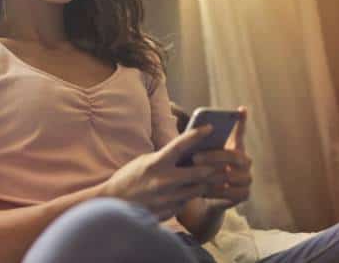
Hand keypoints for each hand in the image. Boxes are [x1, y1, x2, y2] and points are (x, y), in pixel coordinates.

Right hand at [101, 125, 216, 220]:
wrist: (115, 202)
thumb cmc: (129, 177)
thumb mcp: (145, 161)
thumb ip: (165, 158)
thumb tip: (186, 152)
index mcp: (156, 163)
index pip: (181, 145)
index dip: (197, 134)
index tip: (210, 127)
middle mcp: (164, 180)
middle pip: (200, 172)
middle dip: (214, 168)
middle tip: (223, 163)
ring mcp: (168, 198)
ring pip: (198, 189)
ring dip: (206, 183)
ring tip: (213, 178)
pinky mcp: (170, 211)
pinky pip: (188, 202)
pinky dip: (191, 196)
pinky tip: (192, 191)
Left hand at [193, 106, 251, 210]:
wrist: (206, 196)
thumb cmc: (201, 170)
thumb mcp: (199, 155)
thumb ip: (199, 144)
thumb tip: (187, 127)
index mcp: (236, 148)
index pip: (240, 132)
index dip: (241, 121)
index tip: (240, 109)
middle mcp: (246, 161)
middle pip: (233, 156)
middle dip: (213, 156)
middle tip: (195, 157)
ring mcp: (247, 178)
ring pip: (231, 175)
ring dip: (212, 175)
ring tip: (196, 174)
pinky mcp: (245, 194)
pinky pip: (231, 192)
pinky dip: (216, 191)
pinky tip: (203, 189)